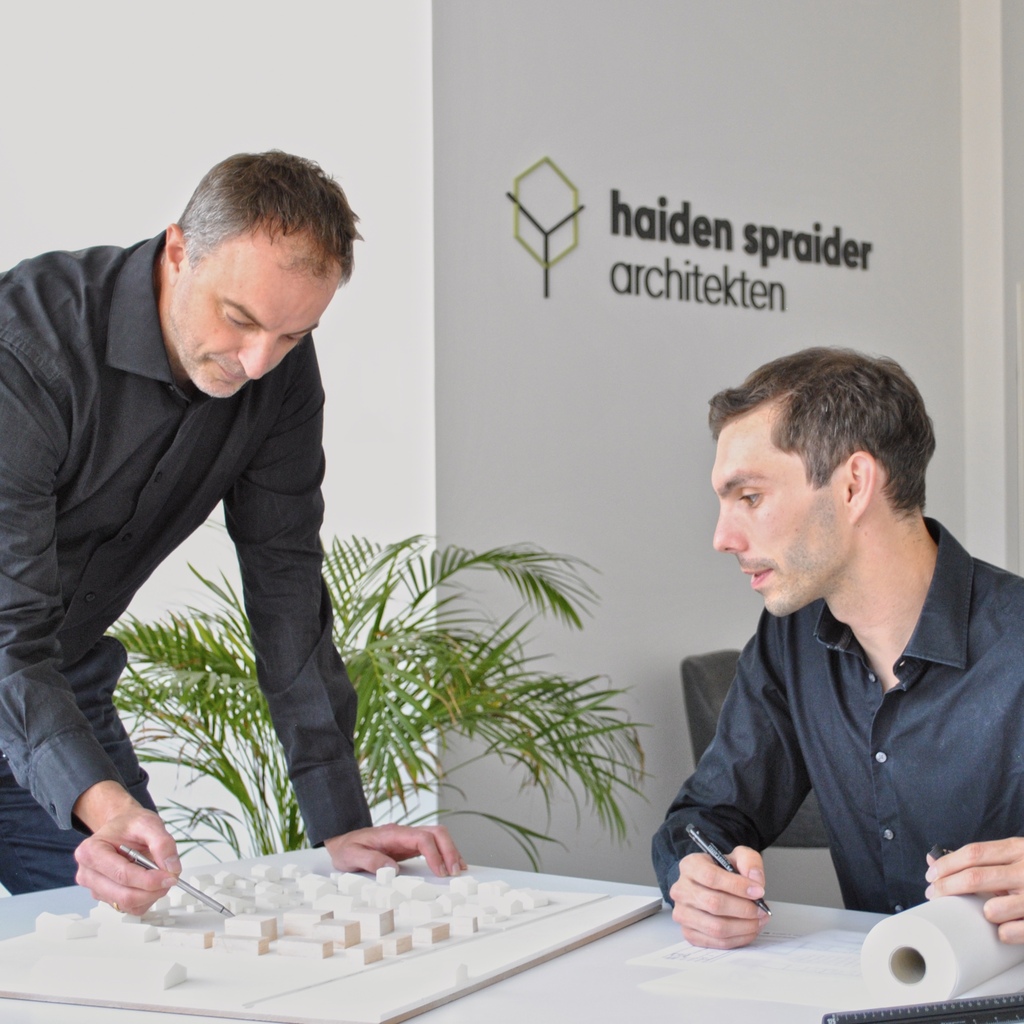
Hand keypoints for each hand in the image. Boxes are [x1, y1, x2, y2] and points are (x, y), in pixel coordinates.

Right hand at [72, 780, 180, 915]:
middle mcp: (88, 873)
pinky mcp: (106, 897)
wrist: (121, 826)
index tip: (170, 877)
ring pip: (127, 905)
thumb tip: (172, 868)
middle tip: (170, 879)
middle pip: (123, 895)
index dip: (149, 880)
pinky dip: (145, 899)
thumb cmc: (129, 825)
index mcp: (91, 852)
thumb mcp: (149, 823)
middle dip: (152, 890)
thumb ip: (162, 843)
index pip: (122, 875)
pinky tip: (150, 883)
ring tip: (159, 876)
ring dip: (150, 895)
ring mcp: (95, 888)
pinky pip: (129, 908)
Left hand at [324, 823, 466, 877]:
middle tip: (455, 872)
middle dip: (450, 850)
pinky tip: (450, 865)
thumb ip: (371, 861)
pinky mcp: (408, 846)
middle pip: (435, 832)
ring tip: (459, 869)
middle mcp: (403, 833)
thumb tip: (393, 870)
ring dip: (451, 851)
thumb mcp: (352, 856)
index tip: (440, 872)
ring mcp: (407, 838)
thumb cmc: (346, 849)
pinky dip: (444, 853)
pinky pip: (432, 845)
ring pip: (437, 836)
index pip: (421, 838)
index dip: (434, 854)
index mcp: (392, 834)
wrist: (341, 842)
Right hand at [668, 845, 769, 948]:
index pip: (711, 877)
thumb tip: (755, 880)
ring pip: (716, 927)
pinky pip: (717, 943)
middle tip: (762, 909)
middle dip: (744, 909)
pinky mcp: (689, 933)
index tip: (758, 891)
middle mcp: (681, 890)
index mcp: (690, 866)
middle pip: (714, 904)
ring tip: (758, 920)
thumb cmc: (723, 872)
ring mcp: (683, 913)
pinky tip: (748, 930)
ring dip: (744, 927)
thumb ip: (749, 861)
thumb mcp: (737, 856)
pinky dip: (738, 939)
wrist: (712, 886)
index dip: (737, 886)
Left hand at [925, 838, 1023, 942]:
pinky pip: (1014, 932)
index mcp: (1018, 849)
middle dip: (948, 888)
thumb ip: (980, 858)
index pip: (972, 854)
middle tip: (934, 895)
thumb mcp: (1015, 854)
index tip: (931, 876)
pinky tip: (1004, 930)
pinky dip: (1004, 933)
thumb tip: (933, 860)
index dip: (946, 865)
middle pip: (975, 878)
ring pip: (994, 909)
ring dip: (983, 912)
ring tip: (986, 912)